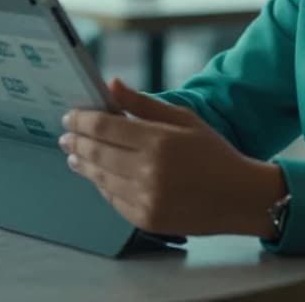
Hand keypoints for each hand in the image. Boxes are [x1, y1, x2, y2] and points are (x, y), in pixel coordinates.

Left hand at [60, 78, 286, 238]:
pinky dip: (102, 185)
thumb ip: (144, 104)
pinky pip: (112, 199)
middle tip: (65, 136)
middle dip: (76, 141)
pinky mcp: (145, 219)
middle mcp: (148, 171)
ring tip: (75, 155)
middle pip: (96, 152)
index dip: (81, 120)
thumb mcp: (184, 119)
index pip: (104, 126)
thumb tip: (111, 85)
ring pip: (100, 178)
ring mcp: (146, 198)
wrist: (239, 197)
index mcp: (158, 141)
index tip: (69, 116)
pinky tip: (99, 176)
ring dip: (83, 164)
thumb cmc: (213, 153)